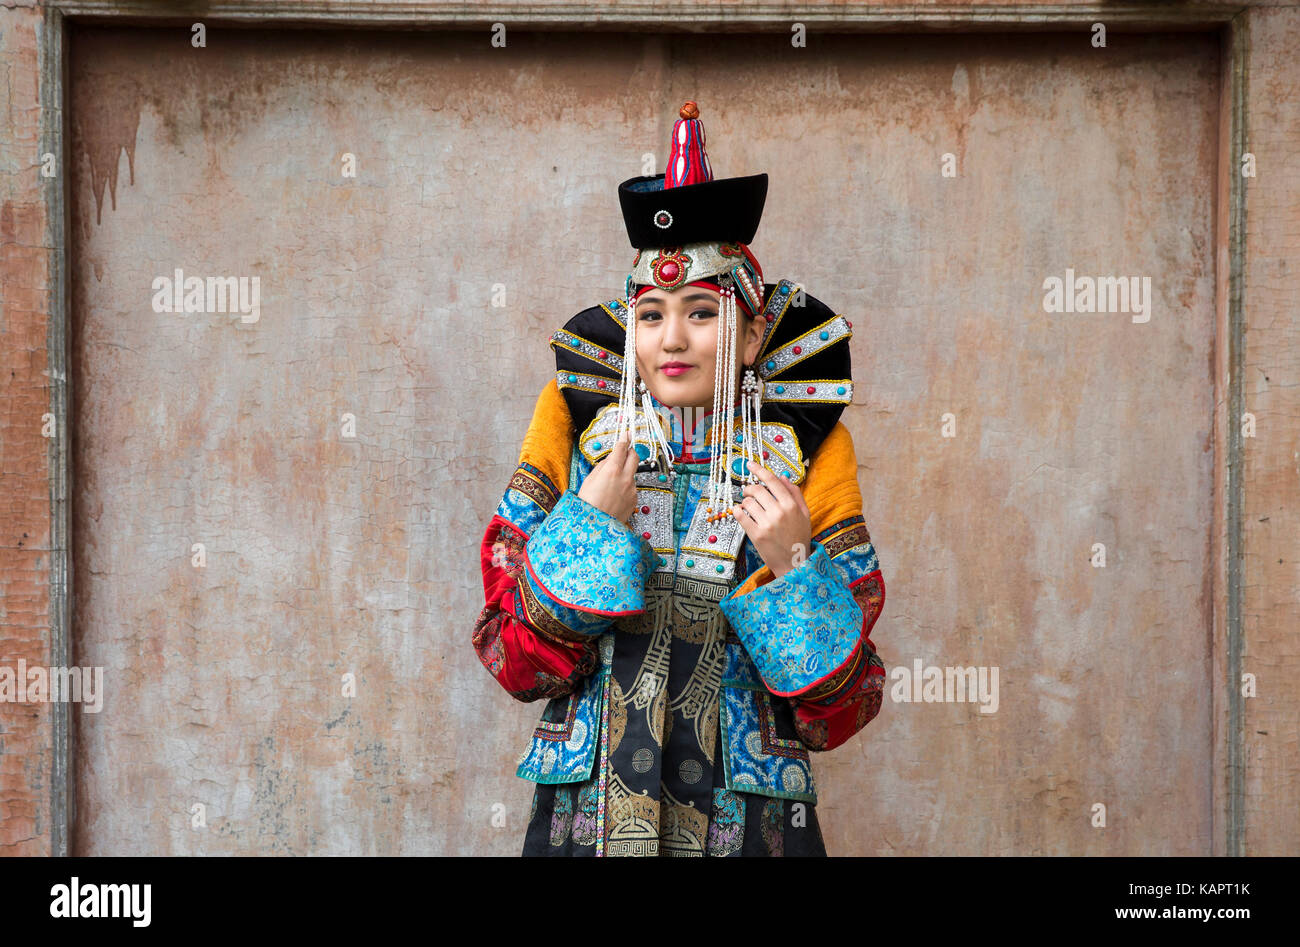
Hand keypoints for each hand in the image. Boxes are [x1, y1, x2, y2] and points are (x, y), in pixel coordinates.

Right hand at [577, 435, 637, 523]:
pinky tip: (614, 495)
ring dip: (625, 472)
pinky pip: (631, 487)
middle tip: (625, 450)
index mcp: (612, 470)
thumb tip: (610, 459)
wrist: (595, 526)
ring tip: (611, 484)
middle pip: (634, 456)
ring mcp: (632, 489)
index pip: (622, 448)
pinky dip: (625, 487)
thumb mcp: (589, 480)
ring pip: (632, 473)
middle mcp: (625, 478)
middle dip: (630, 451)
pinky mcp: (634, 499)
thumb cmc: (588, 504)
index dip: (624, 439)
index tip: (626, 434)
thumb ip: (602, 466)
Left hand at [732, 462, 811, 578]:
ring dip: (745, 501)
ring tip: (748, 506)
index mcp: (791, 505)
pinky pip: (740, 516)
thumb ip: (795, 494)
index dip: (759, 470)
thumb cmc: (799, 537)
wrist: (794, 563)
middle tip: (748, 491)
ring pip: (747, 502)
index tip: (750, 464)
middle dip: (749, 487)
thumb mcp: (804, 514)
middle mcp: (778, 512)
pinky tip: (740, 512)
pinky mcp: (756, 535)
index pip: (772, 481)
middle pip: (757, 489)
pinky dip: (737, 511)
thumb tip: (782, 477)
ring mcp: (767, 524)